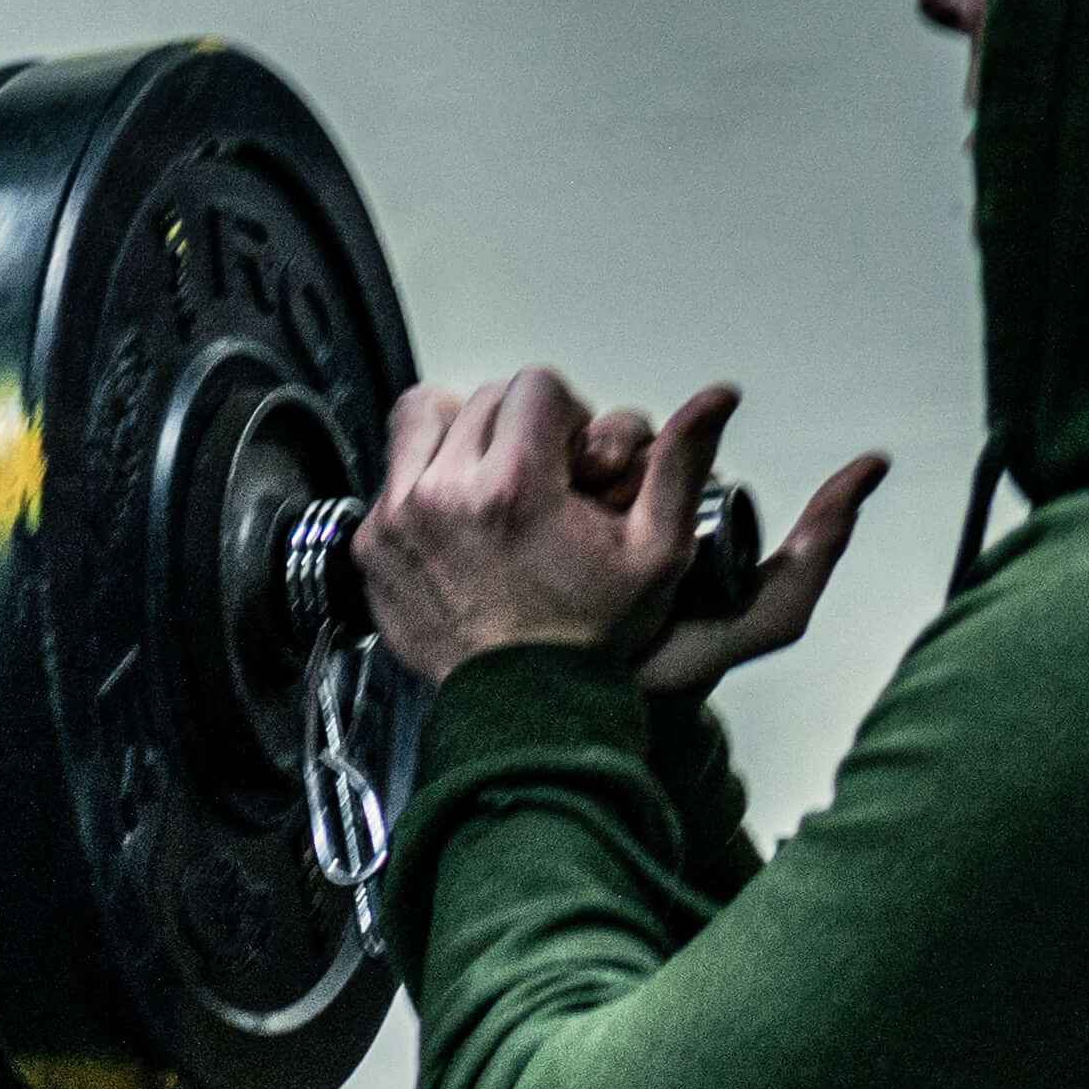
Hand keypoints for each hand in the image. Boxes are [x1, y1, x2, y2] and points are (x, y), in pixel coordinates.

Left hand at [354, 372, 882, 690]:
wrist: (522, 704)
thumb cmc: (592, 633)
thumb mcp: (657, 552)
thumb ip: (680, 465)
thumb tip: (719, 395)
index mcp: (514, 485)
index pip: (535, 384)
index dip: (567, 414)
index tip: (575, 460)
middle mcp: (444, 491)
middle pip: (481, 399)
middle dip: (518, 426)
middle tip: (543, 476)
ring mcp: (397, 517)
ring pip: (422, 418)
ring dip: (460, 436)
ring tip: (493, 480)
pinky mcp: (370, 544)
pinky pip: (390, 475)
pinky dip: (422, 481)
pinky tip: (459, 519)